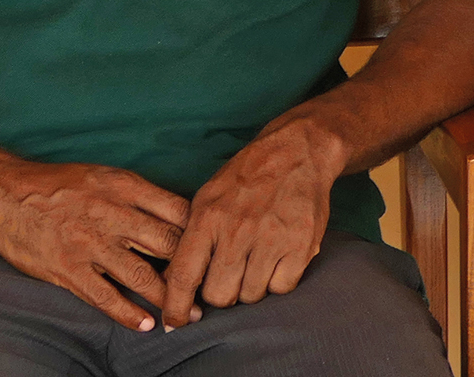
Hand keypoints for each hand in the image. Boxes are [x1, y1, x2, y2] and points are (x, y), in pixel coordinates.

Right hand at [0, 158, 190, 331]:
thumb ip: (139, 196)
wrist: (6, 192)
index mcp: (125, 187)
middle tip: (207, 290)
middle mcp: (113, 214)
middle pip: (168, 245)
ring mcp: (90, 244)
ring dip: (168, 300)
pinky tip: (144, 325)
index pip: (179, 210)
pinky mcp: (68, 269)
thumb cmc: (60, 184)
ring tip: (184, 316)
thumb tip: (177, 217)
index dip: (201, 233)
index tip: (212, 251)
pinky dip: (127, 314)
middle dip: (192, 270)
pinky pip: (104, 297)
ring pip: (142, 276)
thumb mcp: (105, 176)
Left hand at [160, 114, 344, 327]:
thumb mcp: (208, 198)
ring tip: (256, 260)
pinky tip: (278, 258)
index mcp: (208, 217)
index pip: (183, 276)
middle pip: (219, 295)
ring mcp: (272, 238)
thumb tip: (171, 283)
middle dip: (221, 295)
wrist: (298, 150)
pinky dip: (279, 280)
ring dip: (251, 286)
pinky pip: (282, 288)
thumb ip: (191, 239)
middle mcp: (238, 230)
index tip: (174, 323)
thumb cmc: (247, 178)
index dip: (176, 307)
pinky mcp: (302, 245)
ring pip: (251, 295)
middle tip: (229, 276)